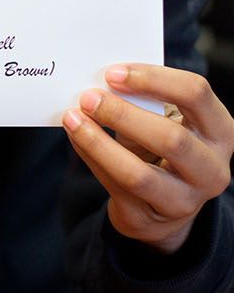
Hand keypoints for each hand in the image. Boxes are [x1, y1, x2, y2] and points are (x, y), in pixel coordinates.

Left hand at [63, 64, 232, 253]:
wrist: (164, 209)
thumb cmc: (163, 150)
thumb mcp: (167, 123)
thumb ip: (143, 102)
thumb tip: (99, 85)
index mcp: (221, 132)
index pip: (196, 94)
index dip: (153, 79)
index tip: (113, 73)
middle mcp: (212, 169)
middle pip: (171, 138)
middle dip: (122, 114)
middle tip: (88, 98)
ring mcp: (186, 200)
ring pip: (139, 174)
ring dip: (99, 142)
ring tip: (73, 118)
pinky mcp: (152, 218)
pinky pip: (115, 186)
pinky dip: (91, 157)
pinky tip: (76, 137)